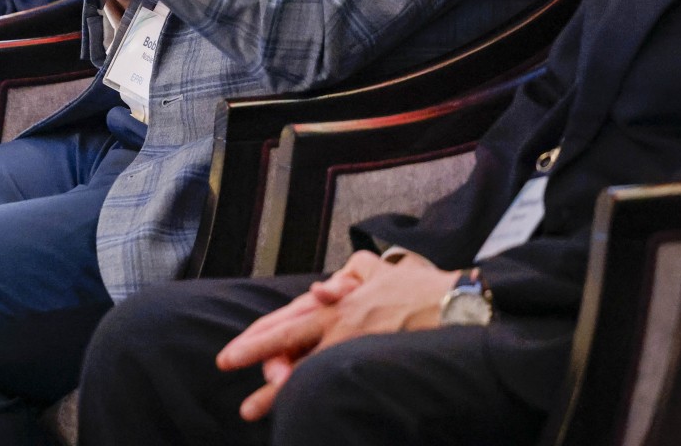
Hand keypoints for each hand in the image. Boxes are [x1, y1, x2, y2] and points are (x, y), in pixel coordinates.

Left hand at [216, 251, 457, 420]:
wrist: (456, 301)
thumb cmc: (420, 287)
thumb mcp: (378, 271)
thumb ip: (350, 274)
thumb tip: (319, 289)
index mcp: (339, 299)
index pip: (291, 317)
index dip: (264, 333)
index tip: (238, 348)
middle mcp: (339, 316)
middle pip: (286, 335)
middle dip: (253, 351)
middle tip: (224, 363)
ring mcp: (353, 337)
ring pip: (304, 364)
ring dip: (275, 389)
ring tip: (251, 410)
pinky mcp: (370, 354)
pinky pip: (331, 375)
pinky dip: (309, 389)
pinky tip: (293, 404)